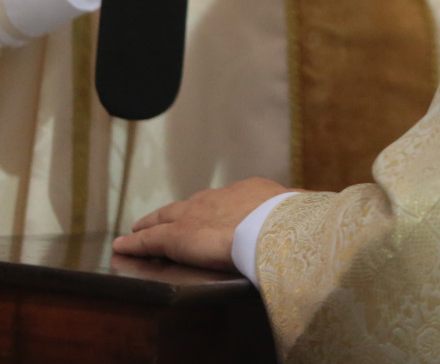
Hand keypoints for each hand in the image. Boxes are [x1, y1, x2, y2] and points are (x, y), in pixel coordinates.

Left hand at [111, 176, 288, 270]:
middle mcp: (217, 198)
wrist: (273, 225)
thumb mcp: (300, 212)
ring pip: (164, 218)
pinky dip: (134, 243)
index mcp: (249, 193)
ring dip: (149, 224)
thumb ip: (300, 211)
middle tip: (160, 218)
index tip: (208, 213)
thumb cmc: (293, 221)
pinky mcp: (177, 236)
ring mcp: (195, 215)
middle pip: (189, 204)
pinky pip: (149, 240)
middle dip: (175, 211)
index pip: (224, 200)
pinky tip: (122, 246)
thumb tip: (318, 209)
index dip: (212, 208)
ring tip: (136, 230)